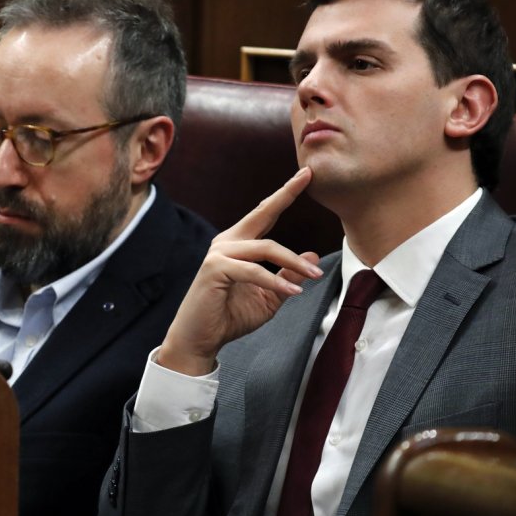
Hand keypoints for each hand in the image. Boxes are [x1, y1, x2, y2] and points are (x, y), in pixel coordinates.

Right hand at [157, 167, 322, 375]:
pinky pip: (254, 270)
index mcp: (238, 244)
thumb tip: (312, 256)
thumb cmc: (230, 317)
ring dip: (294, 262)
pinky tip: (293, 293)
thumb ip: (288, 276)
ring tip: (314, 276)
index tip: (305, 175)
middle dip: (286, 194)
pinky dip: (275, 281)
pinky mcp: (215, 269)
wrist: (200, 340)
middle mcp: (227, 242)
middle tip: (309, 176)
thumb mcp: (269, 296)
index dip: (285, 194)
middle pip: (262, 214)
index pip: (265, 214)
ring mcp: (219, 253)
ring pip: (266, 248)